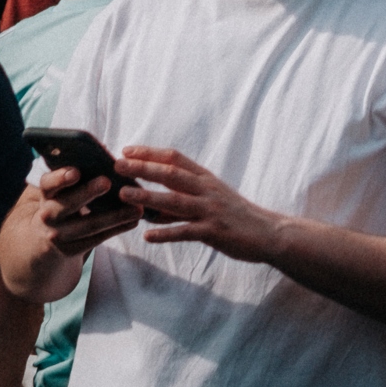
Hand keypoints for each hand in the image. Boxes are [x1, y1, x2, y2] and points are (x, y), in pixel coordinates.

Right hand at [24, 162, 146, 261]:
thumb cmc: (67, 201)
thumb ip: (82, 174)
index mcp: (47, 194)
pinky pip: (98, 238)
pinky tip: (134, 221)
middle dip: (88, 192)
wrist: (49, 239)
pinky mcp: (71, 250)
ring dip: (116, 216)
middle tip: (107, 182)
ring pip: (90, 224)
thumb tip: (109, 156)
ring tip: (137, 208)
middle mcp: (48, 214)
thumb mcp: (65, 190)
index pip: (48, 184)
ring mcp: (58, 235)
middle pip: (69, 204)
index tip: (76, 172)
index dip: (60, 177)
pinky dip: (118, 229)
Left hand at [122, 146, 286, 262]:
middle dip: (143, 168)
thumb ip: (183, 199)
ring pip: (175, 201)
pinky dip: (167, 233)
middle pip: (171, 174)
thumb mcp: (211, 199)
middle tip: (117, 165)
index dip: (150, 153)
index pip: (175, 158)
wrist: (268, 232)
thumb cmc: (235, 216)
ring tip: (125, 195)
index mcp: (205, 179)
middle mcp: (207, 190)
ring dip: (148, 197)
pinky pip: (186, 232)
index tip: (126, 150)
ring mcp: (210, 210)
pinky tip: (148, 236)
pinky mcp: (214, 232)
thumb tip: (150, 204)